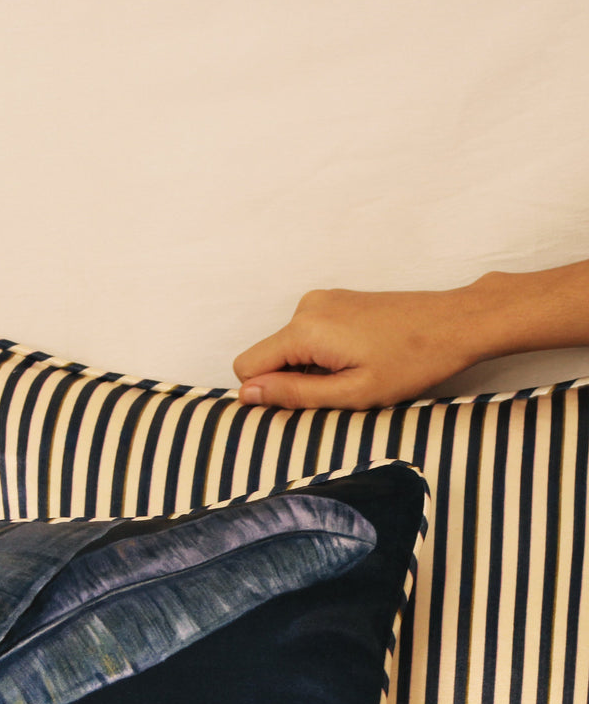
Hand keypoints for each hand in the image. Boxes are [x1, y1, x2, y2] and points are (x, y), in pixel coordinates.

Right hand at [233, 287, 475, 409]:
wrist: (456, 322)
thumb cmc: (412, 361)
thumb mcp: (351, 392)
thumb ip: (294, 394)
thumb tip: (247, 393)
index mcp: (305, 329)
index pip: (246, 366)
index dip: (267, 393)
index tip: (305, 403)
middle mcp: (306, 308)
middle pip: (267, 357)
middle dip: (292, 381)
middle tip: (338, 391)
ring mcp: (321, 300)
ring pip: (287, 348)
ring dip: (310, 369)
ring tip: (355, 373)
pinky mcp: (335, 300)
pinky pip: (306, 335)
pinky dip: (322, 354)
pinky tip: (359, 358)